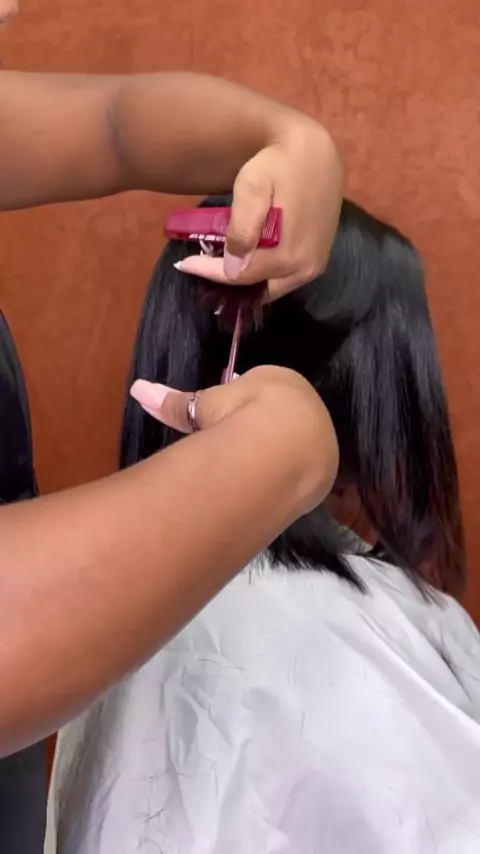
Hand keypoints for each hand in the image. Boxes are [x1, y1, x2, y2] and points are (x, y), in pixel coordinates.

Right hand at [130, 366, 338, 512]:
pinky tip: (267, 487)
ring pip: (293, 446)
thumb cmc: (247, 411)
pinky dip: (283, 478)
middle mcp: (308, 404)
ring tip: (250, 472)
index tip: (224, 423)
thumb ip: (176, 402)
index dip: (240, 407)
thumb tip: (137, 388)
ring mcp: (321, 436)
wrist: (288, 445)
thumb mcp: (207, 405)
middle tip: (236, 450)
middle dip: (259, 433)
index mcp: (282, 380)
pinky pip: (300, 471)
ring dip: (274, 458)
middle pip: (279, 420)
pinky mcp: (325, 469)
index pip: (262, 391)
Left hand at [174, 121, 343, 301]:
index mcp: (288, 255)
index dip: (210, 272)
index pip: (240, 276)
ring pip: (274, 286)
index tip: (184, 265)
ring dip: (250, 279)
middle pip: (259, 289)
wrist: (317, 150)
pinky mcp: (320, 257)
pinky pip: (287, 277)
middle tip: (206, 264)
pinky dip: (266, 272)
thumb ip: (242, 229)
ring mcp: (316, 265)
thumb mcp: (252, 187)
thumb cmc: (279, 164)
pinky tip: (250, 256)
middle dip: (231, 280)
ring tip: (225, 261)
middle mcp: (306, 269)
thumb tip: (232, 267)